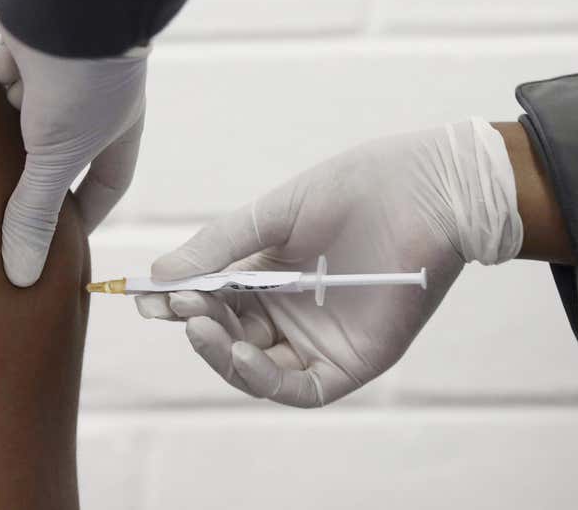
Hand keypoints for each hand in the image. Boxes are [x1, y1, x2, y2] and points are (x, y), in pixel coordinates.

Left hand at [0, 21, 147, 286]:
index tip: (63, 246)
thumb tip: (21, 277)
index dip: (87, 215)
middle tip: (2, 217)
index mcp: (117, 129)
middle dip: (34, 179)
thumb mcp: (56, 156)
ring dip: (3, 136)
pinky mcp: (21, 44)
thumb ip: (35, 212)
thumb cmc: (84, 80)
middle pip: (59, 151)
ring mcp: (55, 71)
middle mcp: (90, 101)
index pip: (106, 183)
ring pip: (24, 114)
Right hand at [138, 119, 520, 405]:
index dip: (179, 302)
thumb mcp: (272, 214)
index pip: (212, 301)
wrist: (429, 189)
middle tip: (179, 304)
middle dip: (197, 323)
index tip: (147, 298)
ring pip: (256, 369)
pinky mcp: (351, 362)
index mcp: (269, 275)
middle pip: (228, 337)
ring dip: (221, 354)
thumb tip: (160, 277)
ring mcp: (320, 340)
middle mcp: (290, 313)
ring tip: (199, 323)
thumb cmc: (357, 189)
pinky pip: (299, 388)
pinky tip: (239, 353)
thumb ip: (218, 247)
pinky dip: (263, 378)